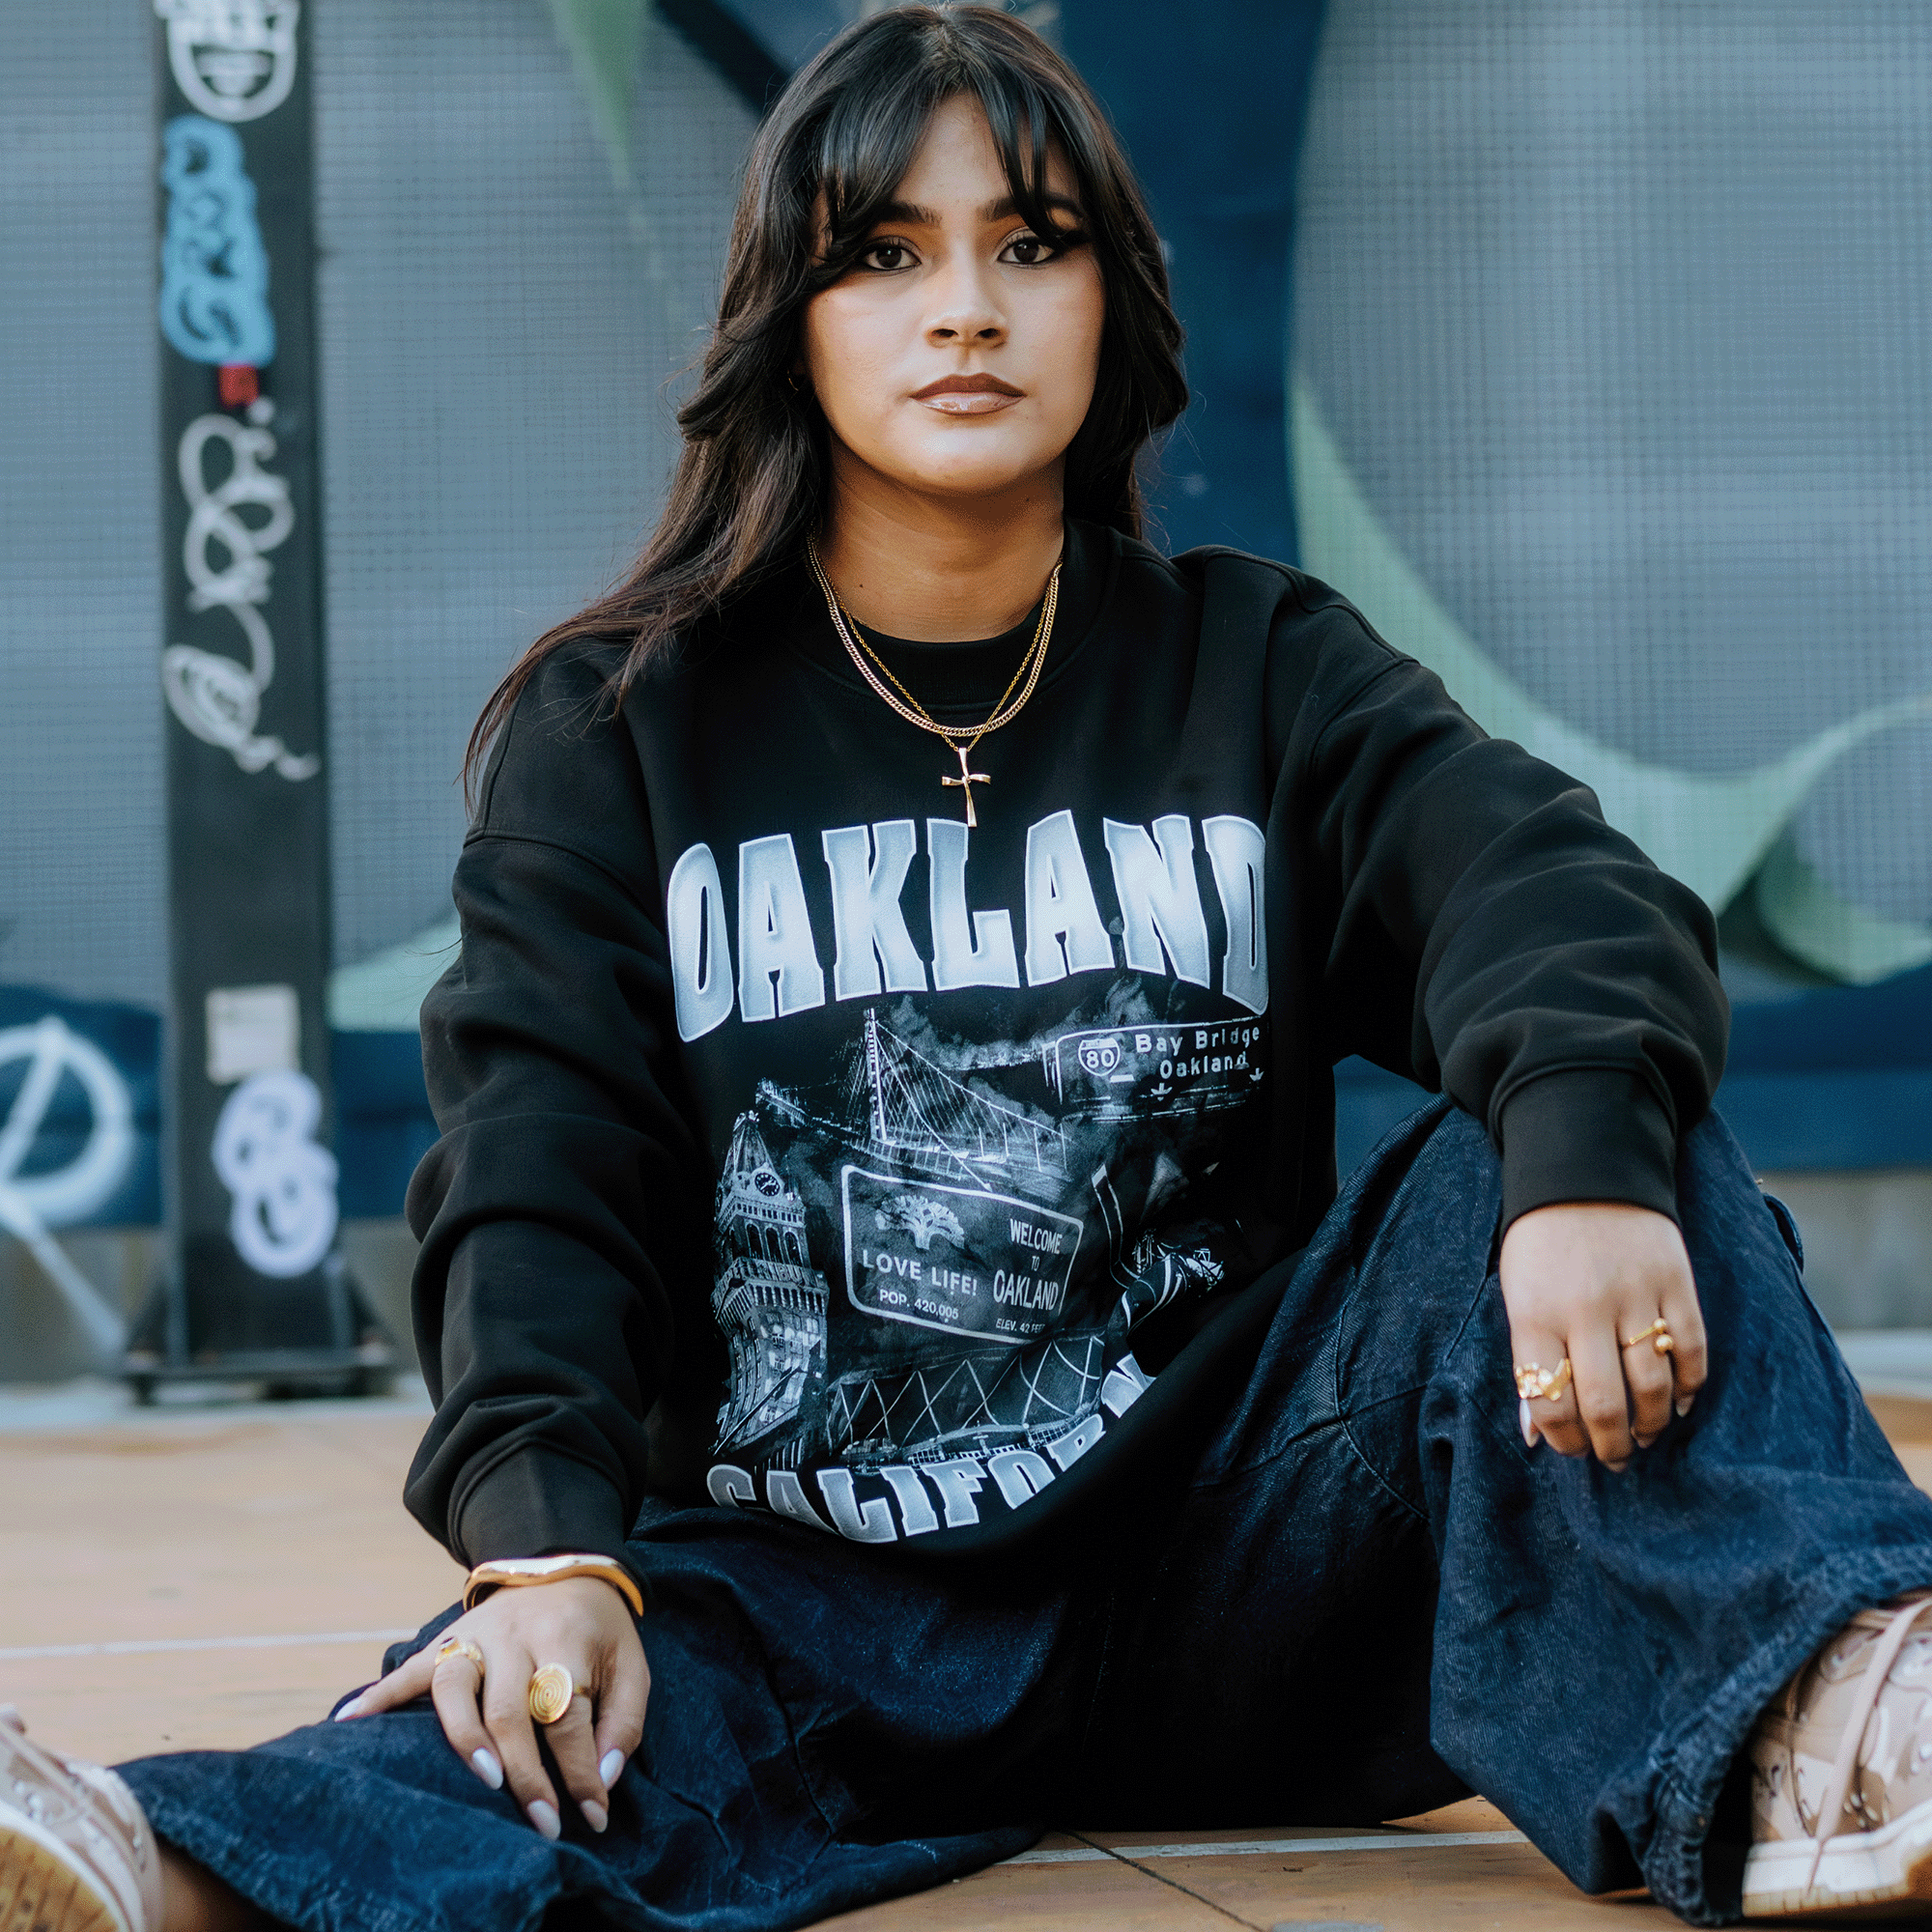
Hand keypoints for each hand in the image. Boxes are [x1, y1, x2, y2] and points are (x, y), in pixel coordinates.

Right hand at [334, 1576, 647, 1838]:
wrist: (566, 1565)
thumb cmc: (600, 1631)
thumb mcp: (631, 1664)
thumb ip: (624, 1721)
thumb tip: (603, 1778)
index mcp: (566, 1639)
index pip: (569, 1716)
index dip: (581, 1772)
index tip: (592, 1815)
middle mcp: (516, 1636)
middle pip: (510, 1709)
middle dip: (526, 1773)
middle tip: (542, 1823)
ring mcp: (476, 1635)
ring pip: (455, 1686)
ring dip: (464, 1737)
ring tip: (482, 1781)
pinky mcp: (448, 1638)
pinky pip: (408, 1668)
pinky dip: (377, 1695)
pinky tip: (349, 1722)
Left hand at [1499, 1202, 1707, 1469]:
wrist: (1587, 1170)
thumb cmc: (1542, 1244)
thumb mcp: (1518, 1297)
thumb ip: (1528, 1363)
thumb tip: (1534, 1435)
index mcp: (1536, 1315)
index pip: (1550, 1402)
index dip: (1563, 1440)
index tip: (1572, 1449)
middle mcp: (1585, 1310)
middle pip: (1605, 1405)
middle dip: (1611, 1446)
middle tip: (1615, 1458)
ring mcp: (1635, 1297)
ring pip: (1653, 1387)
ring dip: (1653, 1425)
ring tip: (1645, 1436)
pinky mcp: (1676, 1284)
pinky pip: (1692, 1352)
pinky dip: (1690, 1388)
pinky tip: (1679, 1404)